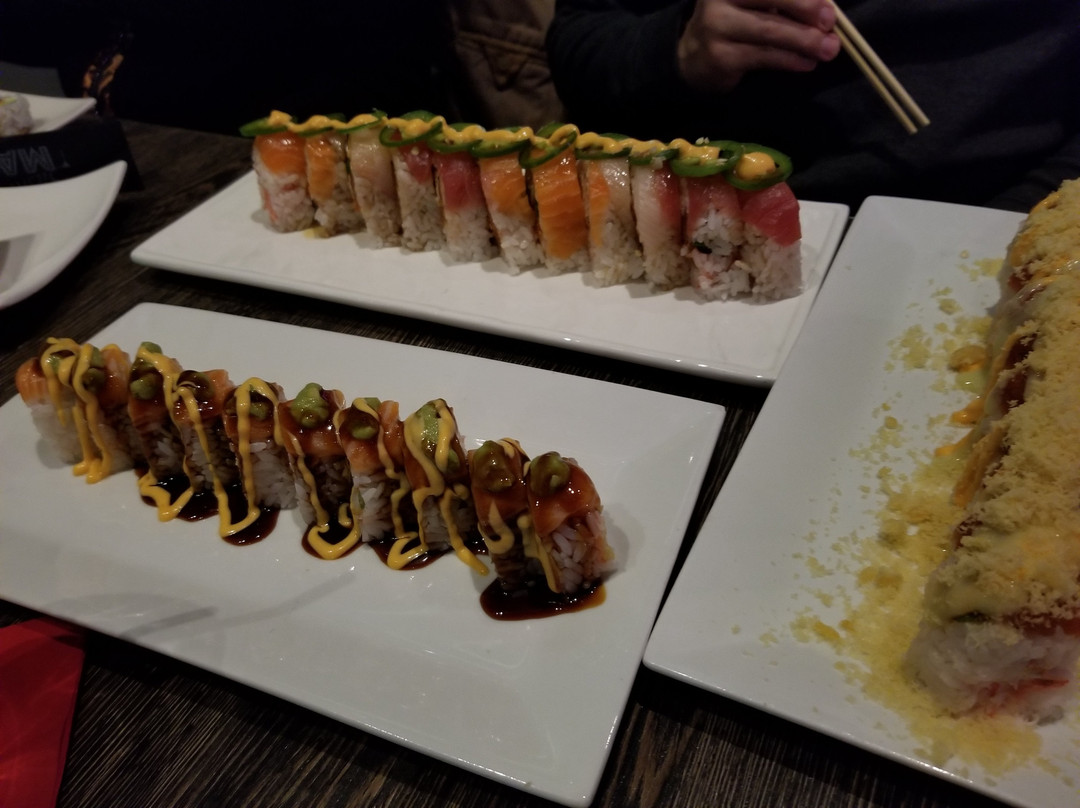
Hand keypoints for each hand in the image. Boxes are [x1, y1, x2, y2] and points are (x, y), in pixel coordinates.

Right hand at [677, 0, 840, 92]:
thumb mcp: (752, 1)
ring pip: (768, 30)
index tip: (828, 2)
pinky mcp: (720, 57)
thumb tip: (825, 5)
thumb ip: (781, 1)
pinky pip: (762, 57)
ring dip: (803, 40)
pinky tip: (807, 63)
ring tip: (828, 49)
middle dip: (806, 9)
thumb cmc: (734, 21)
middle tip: (830, 21)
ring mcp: (716, 27)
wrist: (692, 56)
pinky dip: (789, 60)